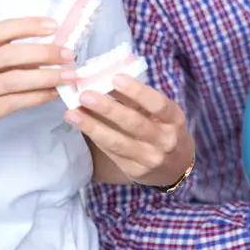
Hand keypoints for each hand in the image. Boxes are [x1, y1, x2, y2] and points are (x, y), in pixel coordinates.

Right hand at [0, 17, 70, 153]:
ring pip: (13, 79)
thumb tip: (55, 53)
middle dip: (43, 52)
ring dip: (45, 76)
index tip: (54, 25)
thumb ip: (15, 61)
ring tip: (69, 76)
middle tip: (69, 54)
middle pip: (10, 54)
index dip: (28, 25)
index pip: (2, 30)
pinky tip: (53, 95)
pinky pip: (13, 102)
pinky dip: (36, 97)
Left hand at [66, 75, 194, 186]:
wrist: (177, 166)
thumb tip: (108, 80)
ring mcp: (150, 158)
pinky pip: (112, 153)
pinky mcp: (135, 171)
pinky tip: (82, 126)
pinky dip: (95, 138)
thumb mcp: (162, 114)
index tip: (116, 78)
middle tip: (85, 95)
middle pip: (134, 123)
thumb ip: (140, 100)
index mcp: (174, 119)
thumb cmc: (166, 130)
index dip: (137, 91)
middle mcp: (165, 140)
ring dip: (93, 127)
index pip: (158, 104)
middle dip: (108, 108)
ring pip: (118, 142)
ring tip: (72, 113)